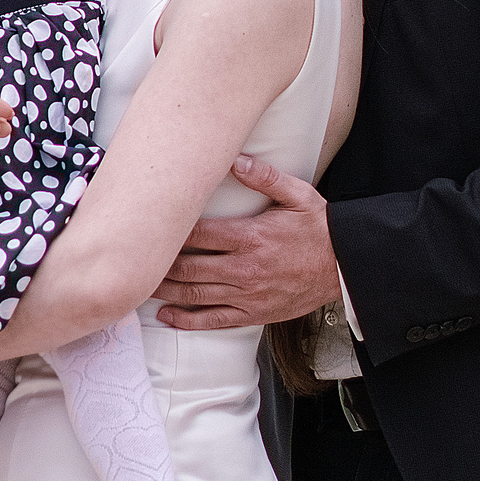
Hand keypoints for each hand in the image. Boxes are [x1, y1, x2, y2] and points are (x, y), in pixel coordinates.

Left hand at [153, 155, 341, 329]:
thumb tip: (236, 160)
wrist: (345, 268)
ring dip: (164, 291)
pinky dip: (187, 320)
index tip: (150, 227)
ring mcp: (246, 294)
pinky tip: (167, 316)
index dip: (170, 232)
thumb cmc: (319, 230)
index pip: (198, 235)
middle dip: (158, 264)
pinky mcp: (253, 313)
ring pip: (195, 294)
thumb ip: (265, 178)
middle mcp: (243, 269)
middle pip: (188, 267)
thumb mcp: (299, 196)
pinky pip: (214, 320)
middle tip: (134, 258)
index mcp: (250, 237)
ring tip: (140, 285)